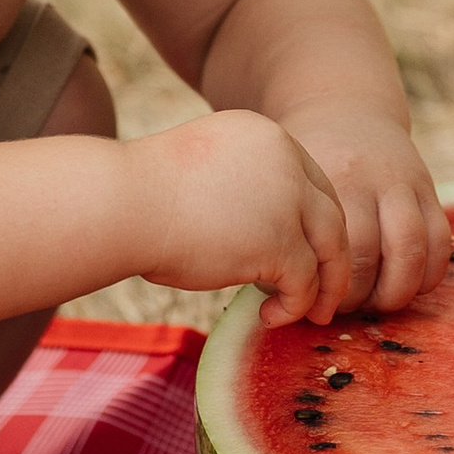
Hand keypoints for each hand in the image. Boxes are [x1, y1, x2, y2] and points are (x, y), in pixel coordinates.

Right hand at [132, 112, 351, 324]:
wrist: (121, 204)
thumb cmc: (142, 195)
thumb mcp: (203, 172)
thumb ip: (240, 190)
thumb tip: (256, 236)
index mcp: (265, 135)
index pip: (311, 182)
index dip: (313, 223)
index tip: (310, 254)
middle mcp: (285, 159)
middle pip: (330, 213)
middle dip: (331, 258)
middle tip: (326, 293)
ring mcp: (287, 198)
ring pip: (330, 249)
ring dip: (324, 288)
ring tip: (311, 315)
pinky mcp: (279, 240)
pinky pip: (305, 282)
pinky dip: (295, 306)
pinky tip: (269, 318)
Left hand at [274, 104, 452, 322]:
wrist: (343, 107)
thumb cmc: (302, 163)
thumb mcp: (288, 182)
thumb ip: (284, 231)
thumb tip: (282, 301)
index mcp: (328, 179)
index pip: (335, 251)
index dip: (329, 291)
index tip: (316, 304)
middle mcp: (368, 179)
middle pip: (372, 257)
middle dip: (361, 298)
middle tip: (346, 308)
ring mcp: (403, 182)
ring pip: (413, 251)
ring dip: (397, 292)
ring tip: (378, 303)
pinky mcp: (428, 187)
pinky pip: (440, 241)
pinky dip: (428, 275)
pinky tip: (406, 284)